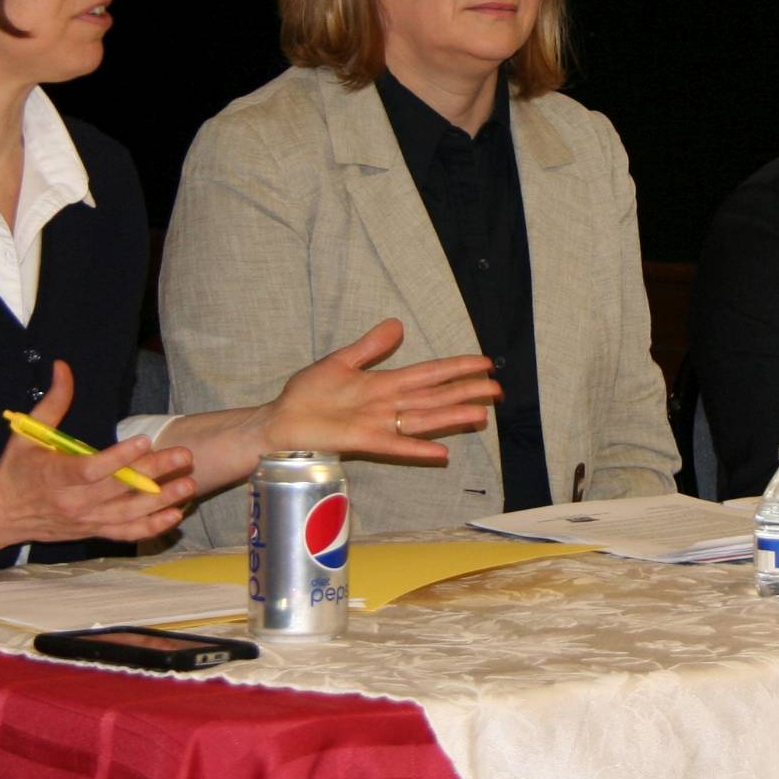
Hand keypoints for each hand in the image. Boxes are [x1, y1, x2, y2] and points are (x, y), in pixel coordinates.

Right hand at [0, 359, 196, 545]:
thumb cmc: (15, 469)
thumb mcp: (27, 433)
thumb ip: (52, 402)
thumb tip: (63, 367)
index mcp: (53, 476)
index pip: (89, 469)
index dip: (117, 458)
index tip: (143, 440)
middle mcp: (71, 502)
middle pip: (117, 489)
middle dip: (154, 472)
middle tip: (184, 456)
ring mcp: (84, 520)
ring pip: (127, 513)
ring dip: (160, 501)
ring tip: (188, 485)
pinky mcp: (91, 531)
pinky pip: (125, 533)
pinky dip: (150, 528)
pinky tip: (175, 514)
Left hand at [255, 318, 500, 466]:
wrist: (280, 421)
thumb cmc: (307, 394)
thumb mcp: (341, 361)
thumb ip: (371, 346)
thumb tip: (398, 324)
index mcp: (385, 384)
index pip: (430, 373)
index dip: (457, 367)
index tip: (485, 362)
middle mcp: (388, 404)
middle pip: (436, 396)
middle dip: (467, 392)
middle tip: (498, 389)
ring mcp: (378, 423)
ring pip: (424, 418)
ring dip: (452, 417)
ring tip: (482, 415)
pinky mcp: (363, 441)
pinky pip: (396, 445)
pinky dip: (419, 449)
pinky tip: (443, 454)